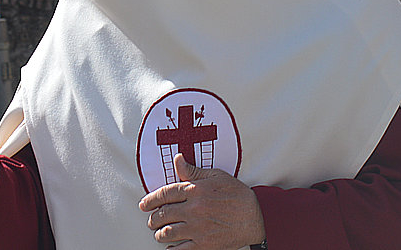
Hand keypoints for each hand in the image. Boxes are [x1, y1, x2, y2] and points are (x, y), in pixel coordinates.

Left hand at [139, 154, 265, 248]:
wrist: (256, 217)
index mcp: (195, 191)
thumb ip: (193, 171)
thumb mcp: (216, 176)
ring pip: (168, 233)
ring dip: (160, 234)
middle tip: (151, 220)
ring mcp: (198, 229)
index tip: (144, 204)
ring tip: (160, 233)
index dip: (151, 200)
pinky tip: (170, 247)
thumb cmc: (237, 195)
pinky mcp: (204, 245)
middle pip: (163, 214)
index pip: (165, 194)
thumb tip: (177, 159)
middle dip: (153, 218)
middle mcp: (194, 209)